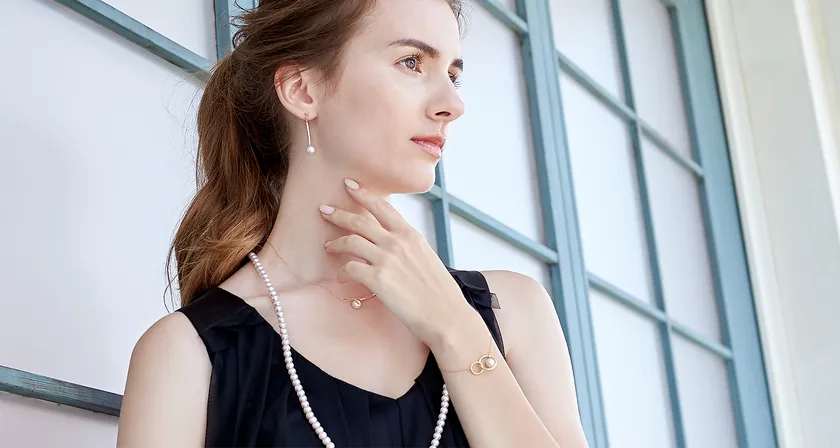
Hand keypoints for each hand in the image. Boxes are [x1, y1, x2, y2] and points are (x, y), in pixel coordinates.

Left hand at [319, 178, 471, 347]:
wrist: (445, 314)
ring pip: (350, 241)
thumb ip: (407, 248)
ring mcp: (386, 260)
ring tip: (328, 247)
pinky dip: (342, 272)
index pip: (383, 207)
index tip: (349, 185)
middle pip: (360, 221)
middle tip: (325, 211)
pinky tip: (341, 277)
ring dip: (335, 243)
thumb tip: (392, 245)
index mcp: (410, 235)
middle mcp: (397, 242)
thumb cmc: (439, 292)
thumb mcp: (426, 258)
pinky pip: (350, 268)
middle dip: (339, 214)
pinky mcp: (378, 279)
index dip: (363, 194)